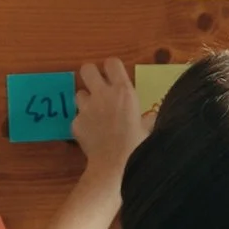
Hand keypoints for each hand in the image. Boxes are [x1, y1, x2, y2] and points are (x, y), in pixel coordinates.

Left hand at [70, 58, 147, 172]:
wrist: (115, 165)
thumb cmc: (137, 146)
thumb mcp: (148, 128)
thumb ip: (147, 118)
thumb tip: (152, 117)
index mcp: (123, 91)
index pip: (111, 63)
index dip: (111, 68)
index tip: (114, 76)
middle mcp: (102, 94)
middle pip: (87, 69)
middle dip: (91, 75)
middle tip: (97, 86)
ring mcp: (86, 108)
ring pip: (79, 93)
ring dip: (86, 100)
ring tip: (95, 113)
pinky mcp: (76, 123)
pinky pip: (77, 117)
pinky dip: (83, 123)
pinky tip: (92, 134)